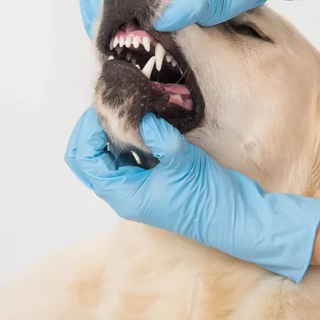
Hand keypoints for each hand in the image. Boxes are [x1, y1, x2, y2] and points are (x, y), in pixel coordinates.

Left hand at [65, 108, 319, 282]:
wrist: (233, 215)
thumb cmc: (207, 198)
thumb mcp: (183, 163)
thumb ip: (159, 137)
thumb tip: (141, 115)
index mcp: (122, 192)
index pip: (85, 158)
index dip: (88, 129)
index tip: (103, 105)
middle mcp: (124, 190)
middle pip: (87, 157)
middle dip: (91, 128)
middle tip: (108, 104)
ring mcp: (137, 183)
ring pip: (106, 154)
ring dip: (109, 130)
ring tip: (123, 106)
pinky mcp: (151, 176)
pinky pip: (127, 153)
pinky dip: (128, 134)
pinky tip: (144, 117)